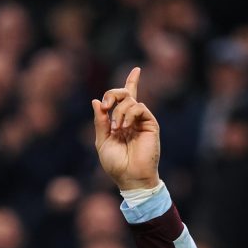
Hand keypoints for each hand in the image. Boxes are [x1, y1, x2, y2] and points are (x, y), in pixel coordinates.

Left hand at [92, 67, 159, 190]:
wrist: (130, 178)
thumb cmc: (116, 164)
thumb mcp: (102, 141)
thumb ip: (100, 121)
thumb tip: (96, 101)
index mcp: (121, 122)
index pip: (126, 98)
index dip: (132, 82)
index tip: (137, 70)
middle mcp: (132, 119)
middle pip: (125, 94)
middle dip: (113, 94)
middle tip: (106, 107)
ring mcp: (142, 121)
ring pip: (129, 100)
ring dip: (118, 112)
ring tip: (117, 129)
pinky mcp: (151, 124)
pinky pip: (139, 107)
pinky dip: (129, 114)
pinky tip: (125, 127)